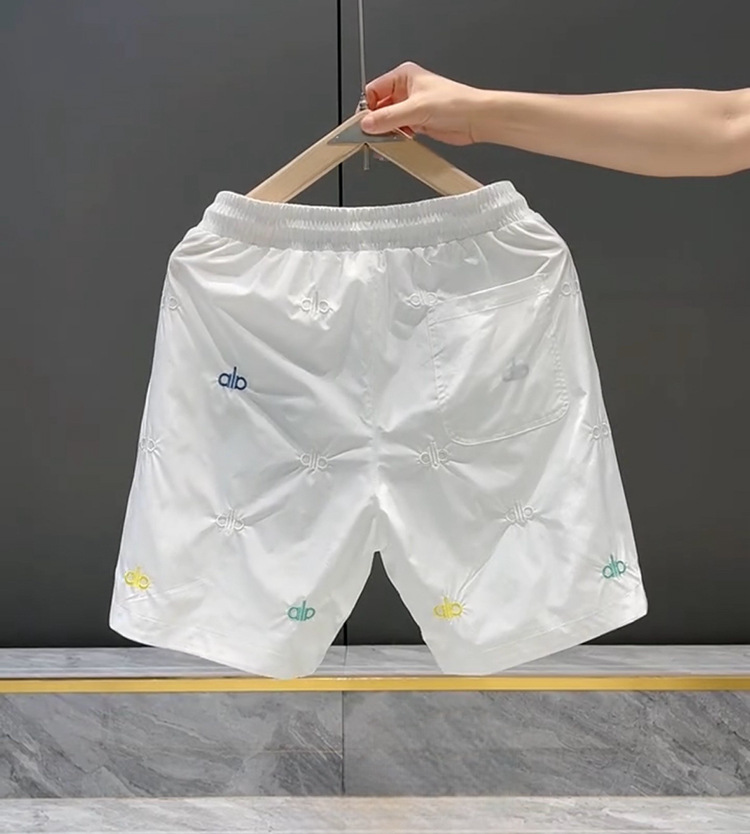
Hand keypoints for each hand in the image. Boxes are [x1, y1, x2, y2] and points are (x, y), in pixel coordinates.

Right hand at [361, 61, 488, 145]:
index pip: (373, 91)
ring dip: (386, 132)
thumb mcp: (416, 109)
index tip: (365, 124)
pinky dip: (396, 139)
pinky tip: (397, 143)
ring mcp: (412, 108)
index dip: (368, 108)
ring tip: (387, 140)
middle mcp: (406, 91)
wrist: (476, 119)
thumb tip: (367, 124)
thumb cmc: (456, 103)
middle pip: (379, 108)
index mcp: (404, 76)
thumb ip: (389, 118)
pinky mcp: (418, 124)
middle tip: (374, 135)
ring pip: (388, 121)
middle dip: (376, 122)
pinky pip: (399, 132)